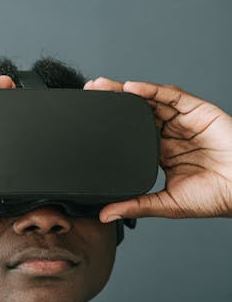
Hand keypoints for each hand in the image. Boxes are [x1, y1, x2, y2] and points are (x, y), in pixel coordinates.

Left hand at [83, 77, 231, 221]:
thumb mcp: (166, 205)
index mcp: (162, 155)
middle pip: (137, 114)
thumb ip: (135, 206)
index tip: (88, 123)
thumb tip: (105, 216)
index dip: (111, 128)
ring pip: (150, 101)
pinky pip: (171, 96)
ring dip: (126, 92)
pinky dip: (151, 90)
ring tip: (104, 86)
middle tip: (90, 93)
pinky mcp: (197, 111)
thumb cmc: (214, 198)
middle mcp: (171, 135)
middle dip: (114, 102)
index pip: (131, 137)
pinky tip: (132, 88)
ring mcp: (183, 122)